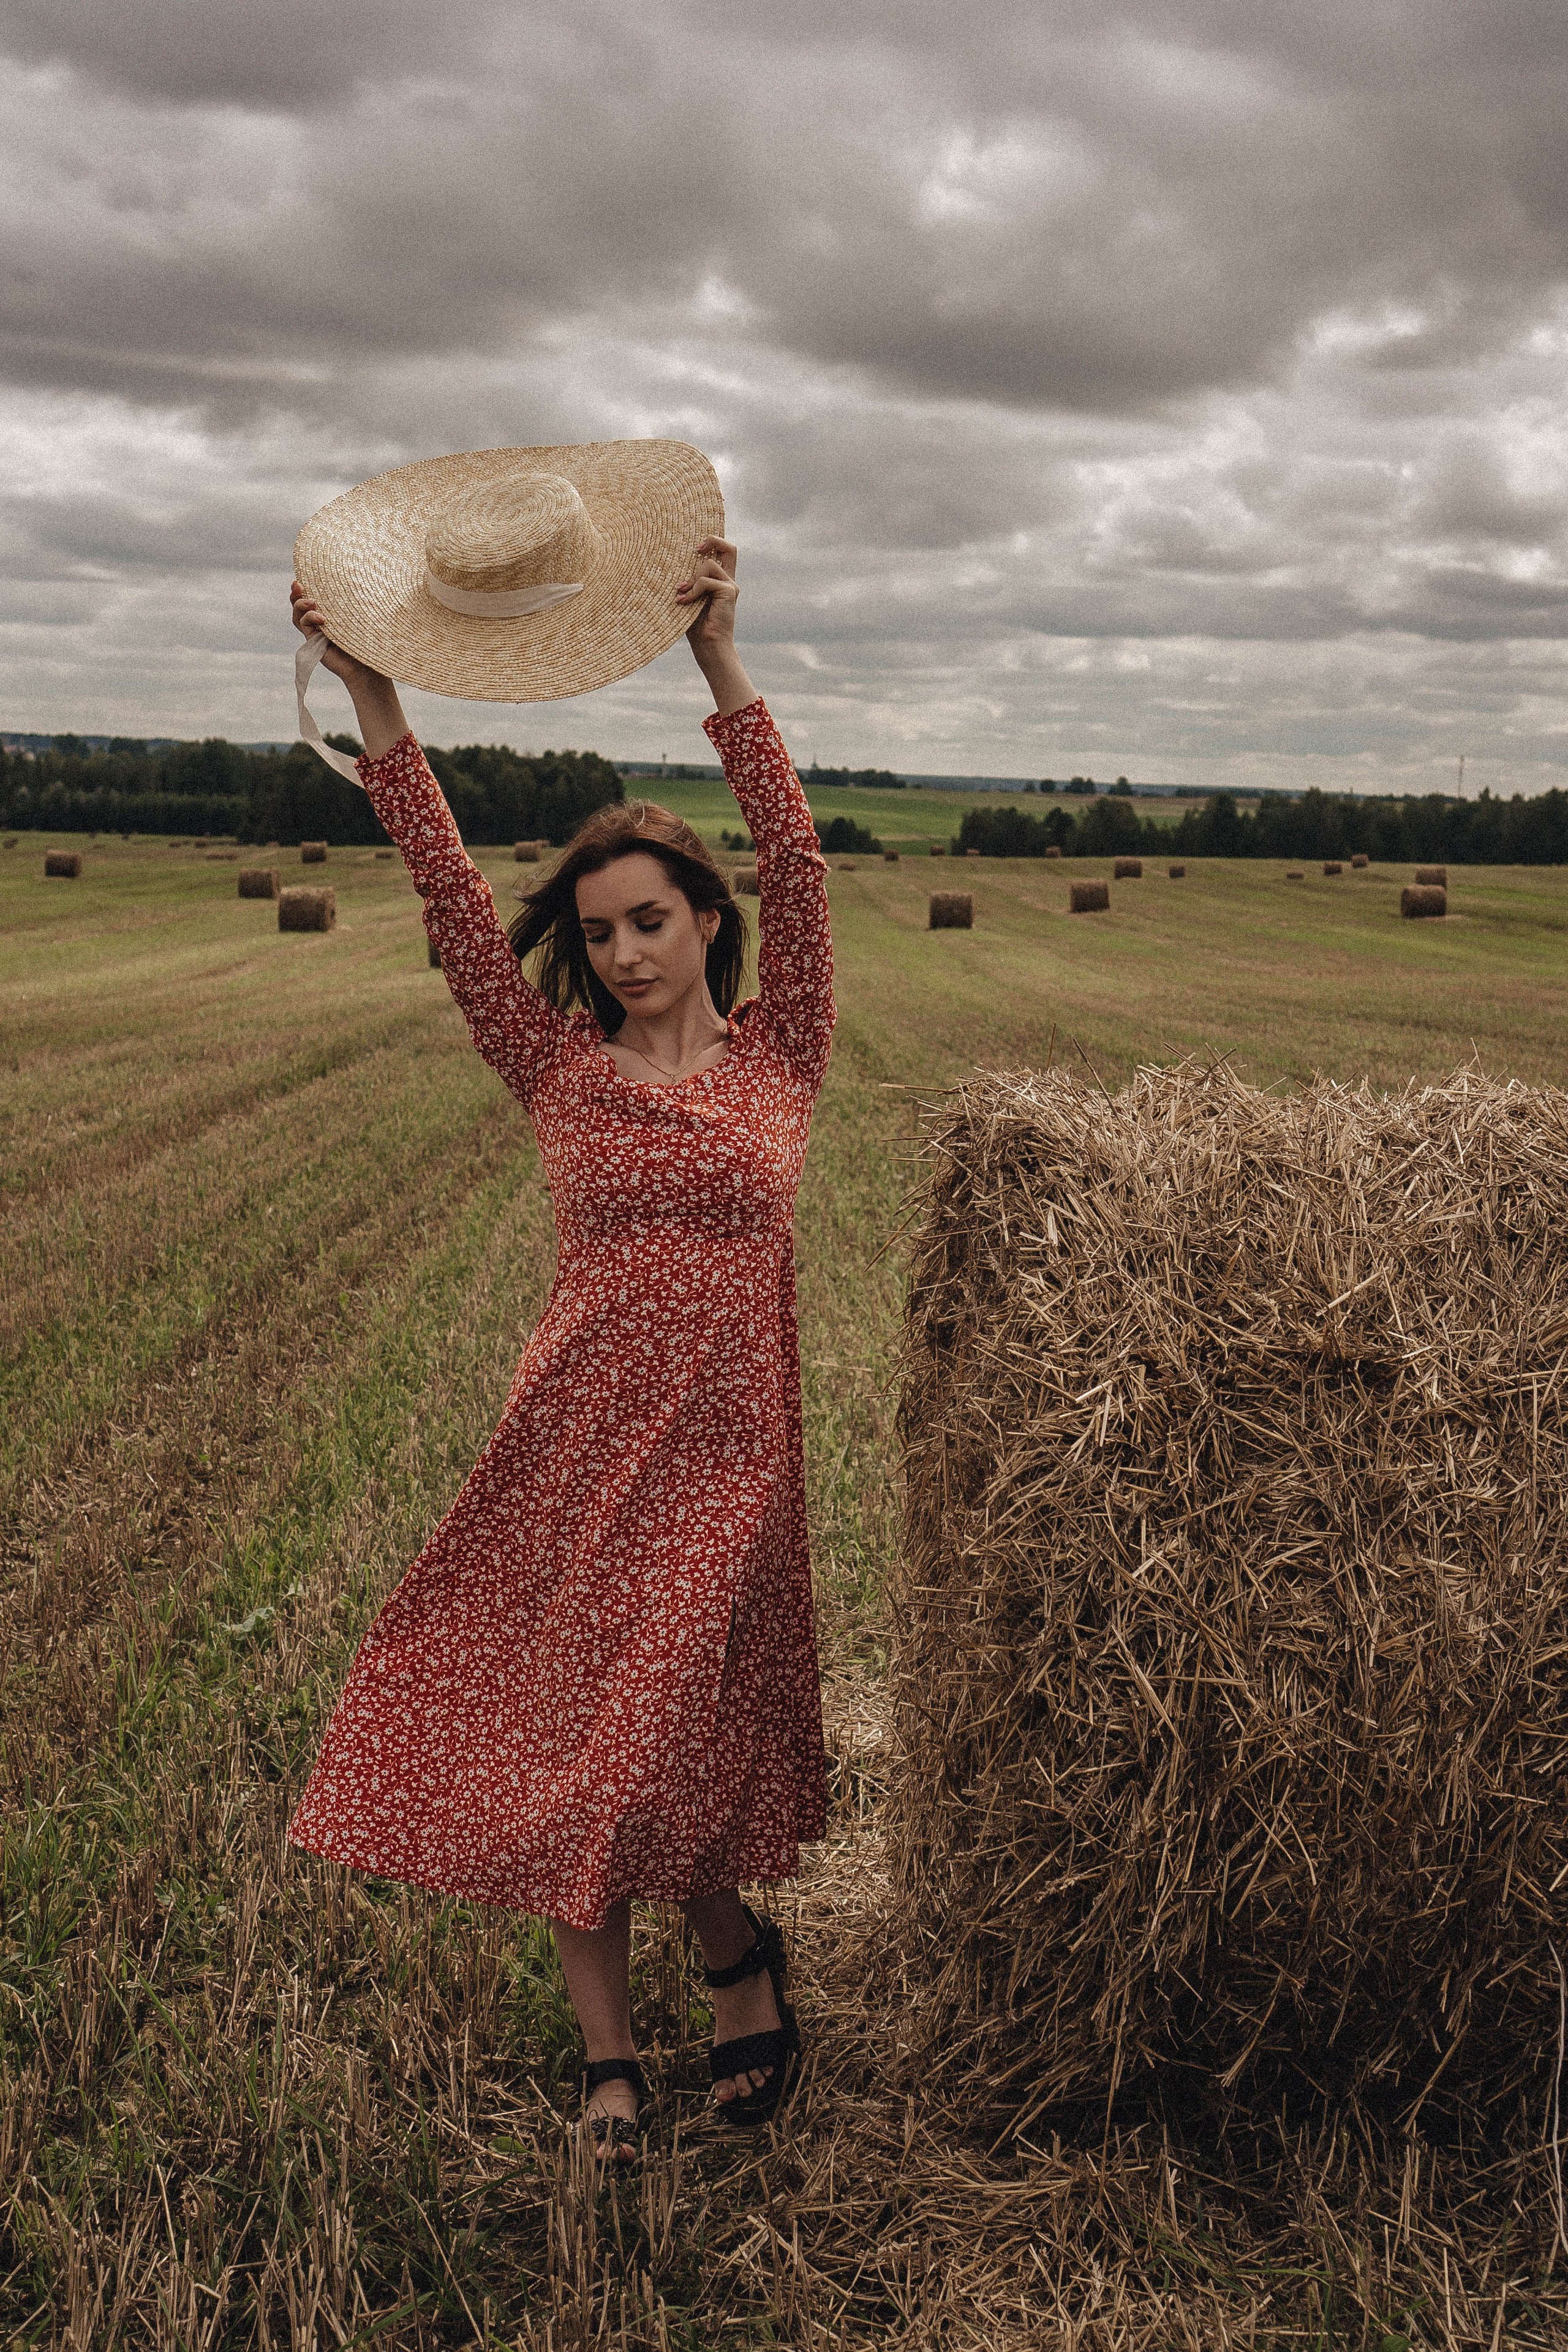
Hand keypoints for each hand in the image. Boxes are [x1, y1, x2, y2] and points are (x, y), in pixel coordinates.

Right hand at [290, 580, 388, 691]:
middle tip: (297, 583)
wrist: (367, 669)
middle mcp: (322, 621)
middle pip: (301, 603)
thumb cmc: (372, 643)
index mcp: (333, 613)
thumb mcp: (366, 618)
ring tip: (312, 601)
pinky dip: (309, 618)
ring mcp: (317, 631)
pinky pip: (304, 625)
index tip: (307, 574)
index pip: (317, 595)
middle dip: (296, 592)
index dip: (309, 585)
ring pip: (299, 614)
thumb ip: (358, 602)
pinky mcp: (314, 641)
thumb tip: (369, 578)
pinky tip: (322, 619)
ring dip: (300, 604)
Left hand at [676, 538, 738, 665]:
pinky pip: (705, 581)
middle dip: (712, 541)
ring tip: (681, 594)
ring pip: (708, 565)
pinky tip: (683, 602)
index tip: (695, 548)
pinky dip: (692, 591)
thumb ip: (688, 581)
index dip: (713, 542)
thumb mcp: (688, 597)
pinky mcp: (728, 592)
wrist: (708, 646)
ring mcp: (730, 586)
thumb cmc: (695, 625)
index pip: (724, 552)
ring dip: (691, 579)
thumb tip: (672, 562)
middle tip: (695, 550)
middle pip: (729, 548)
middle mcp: (729, 581)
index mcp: (721, 580)